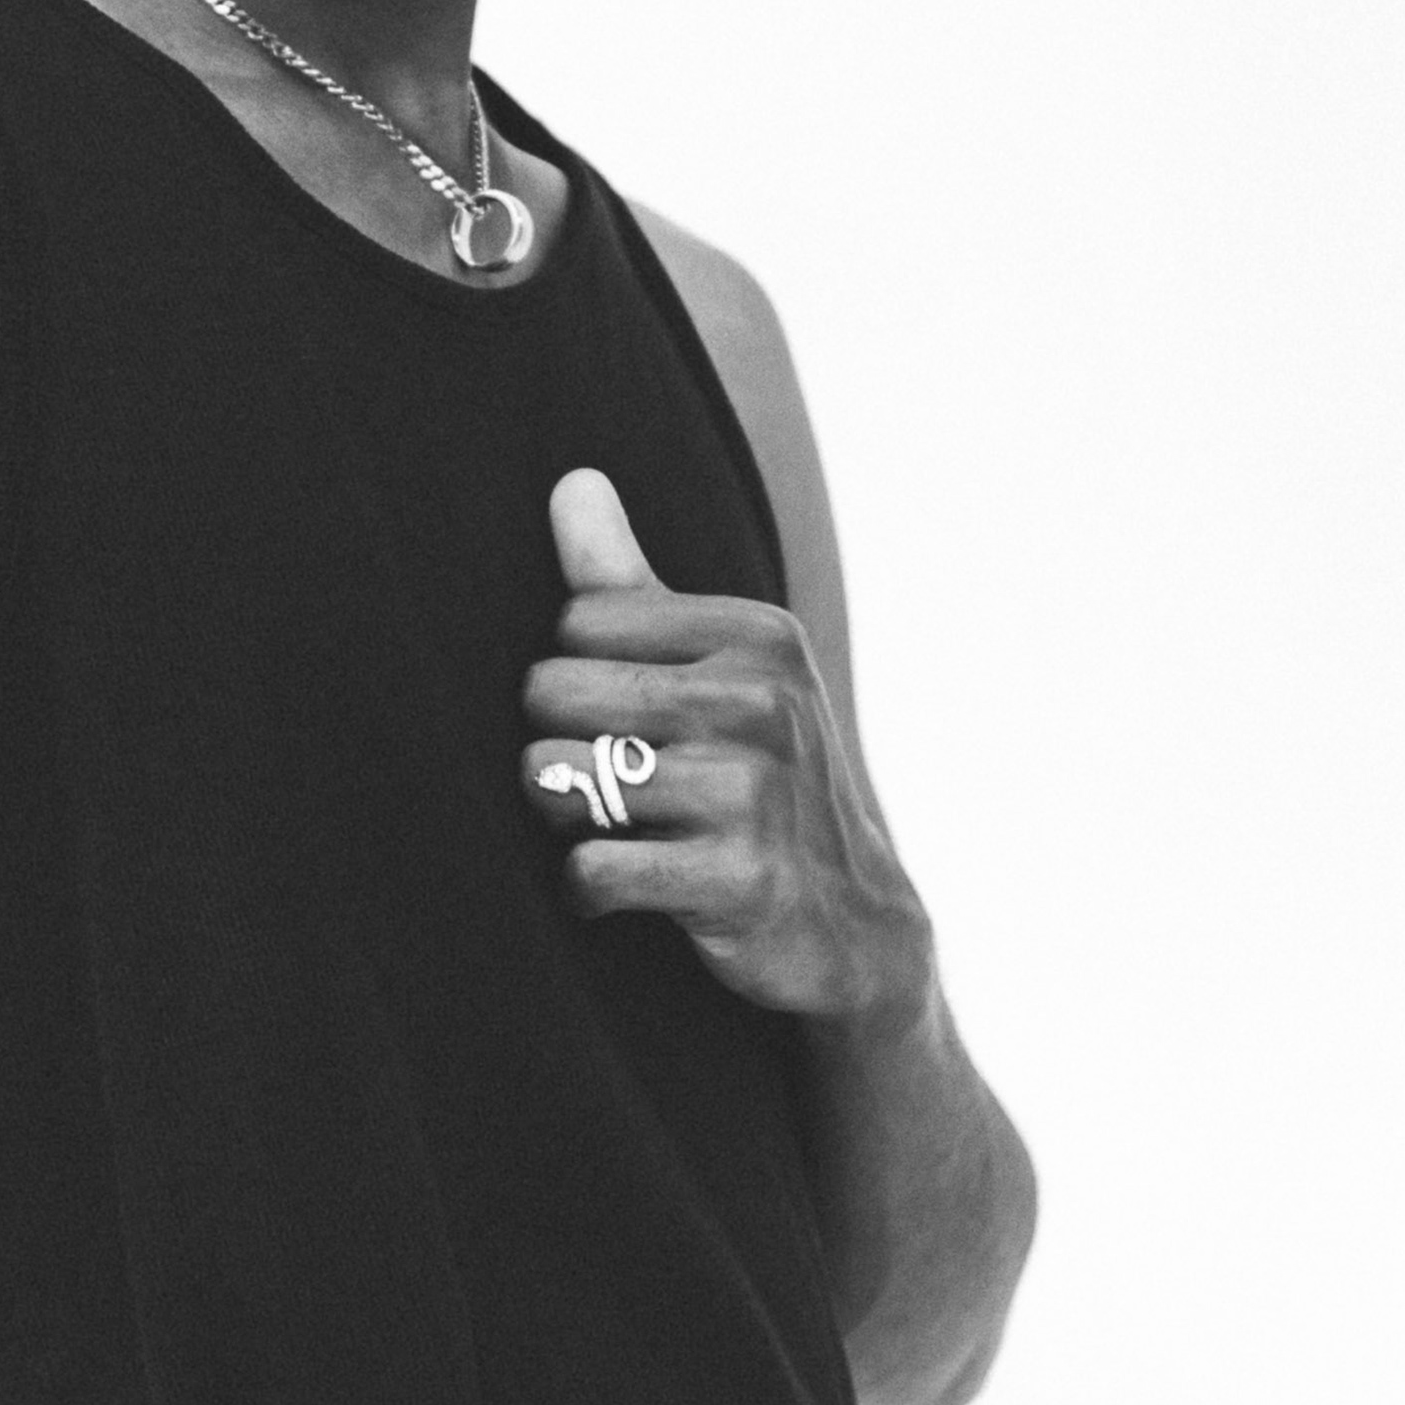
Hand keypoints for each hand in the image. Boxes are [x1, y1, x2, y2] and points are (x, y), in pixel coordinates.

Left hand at [520, 467, 932, 1026]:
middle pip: (552, 693)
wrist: (852, 925)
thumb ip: (630, 584)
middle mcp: (761, 702)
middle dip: (557, 747)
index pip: (578, 623)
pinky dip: (584, 890)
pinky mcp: (739, 880)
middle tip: (611, 784)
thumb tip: (572, 480)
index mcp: (757, 637)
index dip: (576, 682)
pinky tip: (620, 892)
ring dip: (565, 818)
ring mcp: (754, 793)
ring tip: (617, 831)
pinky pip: (589, 869)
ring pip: (558, 778)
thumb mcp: (719, 674)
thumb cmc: (760, 782)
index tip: (628, 723)